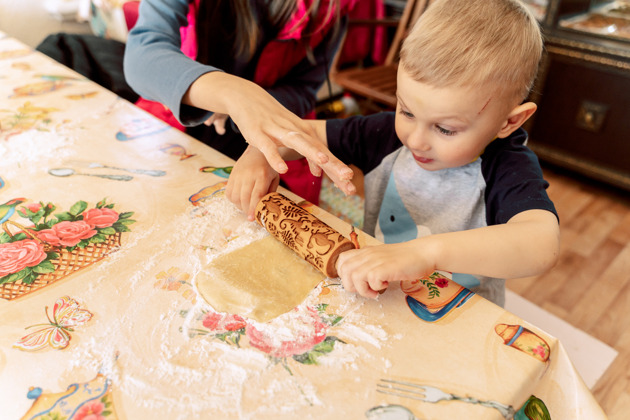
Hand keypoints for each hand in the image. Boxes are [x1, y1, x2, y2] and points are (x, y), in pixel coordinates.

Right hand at [185, 72, 354, 193]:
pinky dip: (275, 158)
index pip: (326, 153)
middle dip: (333, 164)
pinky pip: (268, 148)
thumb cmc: (273, 120)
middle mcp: (296, 130)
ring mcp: (277, 131)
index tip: (350, 187)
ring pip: (298, 143)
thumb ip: (307, 154)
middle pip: (318, 149)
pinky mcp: (259, 133)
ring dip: (311, 152)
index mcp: (305, 133)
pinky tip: (283, 170)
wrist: (246, 97)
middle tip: (349, 178)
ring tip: (325, 162)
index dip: (338, 169)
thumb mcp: (292, 137)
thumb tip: (320, 172)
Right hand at [225, 146, 279, 220]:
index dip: (254, 209)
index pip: (256, 195)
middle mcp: (249, 174)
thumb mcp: (274, 179)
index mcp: (262, 175)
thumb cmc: (269, 168)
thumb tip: (265, 209)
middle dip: (247, 210)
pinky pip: (228, 192)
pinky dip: (233, 200)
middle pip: (244, 198)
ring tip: (246, 206)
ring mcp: (238, 174)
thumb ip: (270, 193)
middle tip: (251, 215)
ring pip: (235, 197)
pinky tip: (240, 200)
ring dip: (240, 206)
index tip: (252, 219)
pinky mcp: (232, 175)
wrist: (257, 151)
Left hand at [335, 241, 435, 298]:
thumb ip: (370, 264)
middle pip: (344, 270)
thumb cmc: (405, 259)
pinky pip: (371, 280)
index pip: (342, 260)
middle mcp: (368, 254)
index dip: (344, 273)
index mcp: (366, 252)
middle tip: (364, 289)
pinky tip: (386, 285)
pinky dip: (376, 287)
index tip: (356, 282)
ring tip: (375, 291)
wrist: (423, 253)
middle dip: (350, 285)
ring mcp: (376, 260)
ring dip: (363, 289)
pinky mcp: (385, 268)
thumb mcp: (382, 258)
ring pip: (354, 276)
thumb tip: (358, 279)